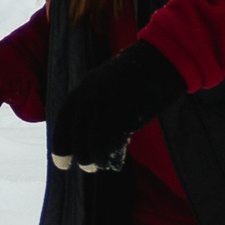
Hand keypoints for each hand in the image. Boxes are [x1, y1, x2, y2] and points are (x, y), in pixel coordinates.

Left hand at [50, 38, 183, 169]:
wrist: (164, 57)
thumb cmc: (142, 70)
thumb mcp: (112, 81)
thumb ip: (100, 103)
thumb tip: (96, 133)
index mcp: (87, 84)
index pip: (64, 115)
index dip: (59, 139)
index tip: (59, 157)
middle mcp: (92, 93)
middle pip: (75, 131)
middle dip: (69, 152)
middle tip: (69, 166)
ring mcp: (109, 102)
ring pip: (92, 140)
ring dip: (90, 158)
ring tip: (93, 167)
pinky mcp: (126, 111)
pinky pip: (111, 141)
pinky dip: (109, 154)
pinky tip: (112, 161)